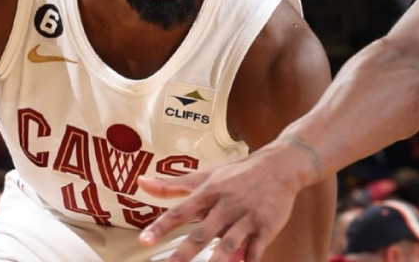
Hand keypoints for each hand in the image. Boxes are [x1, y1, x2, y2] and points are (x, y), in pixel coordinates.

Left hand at [137, 143, 309, 261]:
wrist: (278, 166)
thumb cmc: (236, 174)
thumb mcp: (203, 177)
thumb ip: (171, 185)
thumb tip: (140, 182)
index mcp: (207, 194)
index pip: (179, 212)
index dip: (161, 227)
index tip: (144, 240)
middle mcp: (224, 206)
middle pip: (202, 234)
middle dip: (184, 254)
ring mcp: (246, 217)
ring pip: (229, 244)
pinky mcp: (266, 227)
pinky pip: (256, 249)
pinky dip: (249, 260)